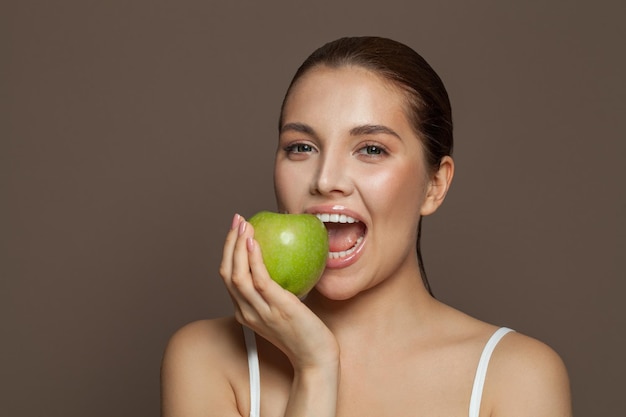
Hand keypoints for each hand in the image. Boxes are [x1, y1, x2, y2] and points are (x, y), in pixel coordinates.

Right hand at [219, 214, 338, 370]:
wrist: (317, 360)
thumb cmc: (305, 334)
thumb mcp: (283, 311)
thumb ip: (276, 292)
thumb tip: (283, 262)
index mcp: (245, 313)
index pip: (228, 278)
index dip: (228, 252)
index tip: (236, 230)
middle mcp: (247, 313)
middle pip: (227, 274)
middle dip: (229, 243)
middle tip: (237, 220)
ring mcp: (260, 312)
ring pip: (238, 275)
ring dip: (237, 246)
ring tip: (245, 225)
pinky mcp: (278, 309)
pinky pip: (260, 280)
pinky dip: (253, 259)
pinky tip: (255, 242)